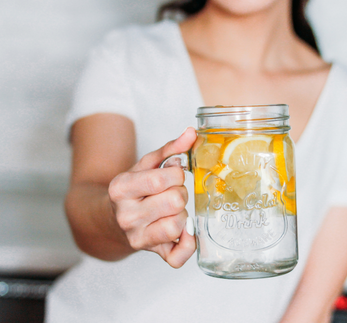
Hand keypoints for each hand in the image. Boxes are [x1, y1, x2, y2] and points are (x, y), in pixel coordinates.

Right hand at [108, 127, 196, 267]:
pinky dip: (188, 244)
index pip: (163, 179)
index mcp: (121, 189)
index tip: (172, 175)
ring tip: (173, 210)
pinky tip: (185, 231)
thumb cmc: (134, 190)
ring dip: (183, 214)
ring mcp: (137, 238)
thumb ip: (169, 149)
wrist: (111, 220)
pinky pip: (178, 256)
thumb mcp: (145, 165)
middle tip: (172, 193)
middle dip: (180, 193)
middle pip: (175, 201)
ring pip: (178, 225)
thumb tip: (191, 133)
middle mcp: (126, 216)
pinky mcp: (150, 253)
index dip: (177, 174)